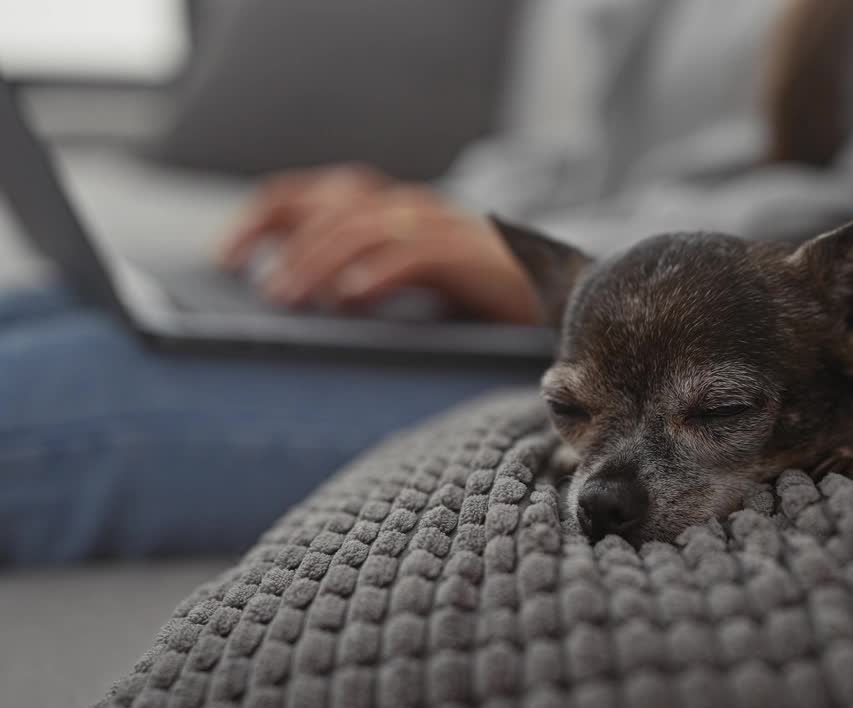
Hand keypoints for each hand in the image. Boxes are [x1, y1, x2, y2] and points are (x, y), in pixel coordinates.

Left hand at [218, 165, 538, 323]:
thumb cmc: (477, 300)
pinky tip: (348, 299)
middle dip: (287, 243)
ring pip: (367, 228)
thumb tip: (298, 303)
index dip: (266, 217)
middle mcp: (414, 207)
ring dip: (320, 262)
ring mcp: (444, 226)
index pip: (315, 194)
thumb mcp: (410, 283)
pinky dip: (377, 274)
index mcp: (394, 208)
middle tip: (259, 289)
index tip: (226, 255)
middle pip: (335, 206)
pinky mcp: (471, 254)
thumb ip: (363, 278)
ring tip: (288, 298)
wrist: (561, 298)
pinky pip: (416, 256)